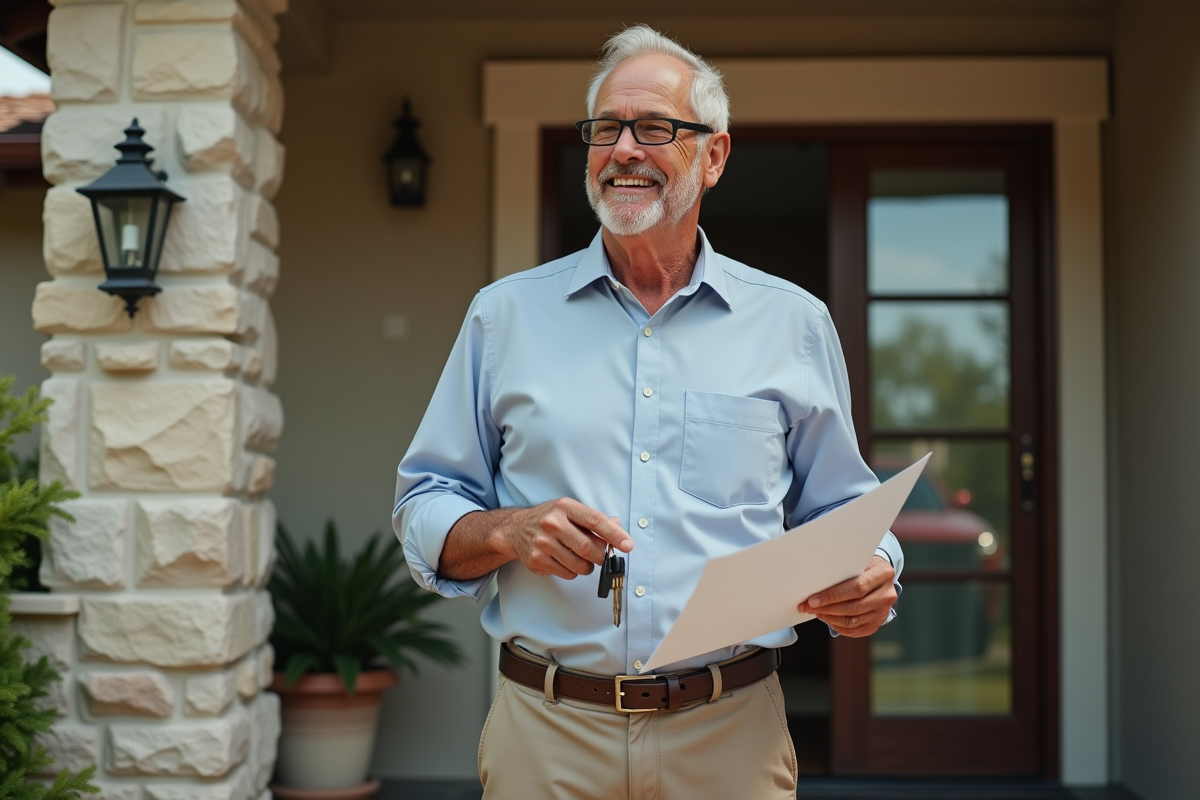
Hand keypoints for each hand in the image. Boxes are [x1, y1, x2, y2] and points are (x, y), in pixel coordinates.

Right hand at [504, 498, 631, 580]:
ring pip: (579, 565)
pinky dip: (573, 571)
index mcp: (565, 507)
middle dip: (601, 556)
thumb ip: (594, 520)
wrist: (516, 529)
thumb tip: (618, 530)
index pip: (595, 521)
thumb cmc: (549, 519)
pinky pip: (567, 573)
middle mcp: (552, 524)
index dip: (614, 534)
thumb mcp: (570, 511)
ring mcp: (543, 543)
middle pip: (588, 547)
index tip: (627, 545)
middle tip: (603, 557)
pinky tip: (566, 561)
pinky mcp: (538, 560)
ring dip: (588, 566)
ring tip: (582, 558)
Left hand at [797, 555, 896, 636]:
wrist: (881, 575)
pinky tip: (827, 619)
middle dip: (827, 608)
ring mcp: (884, 611)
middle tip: (808, 607)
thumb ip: (843, 569)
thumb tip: (816, 579)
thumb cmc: (864, 565)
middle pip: (854, 607)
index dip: (833, 595)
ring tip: (816, 612)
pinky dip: (839, 626)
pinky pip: (856, 630)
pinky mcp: (878, 622)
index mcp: (883, 574)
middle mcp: (887, 594)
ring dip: (831, 618)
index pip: (857, 588)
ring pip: (853, 621)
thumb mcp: (857, 560)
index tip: (813, 599)